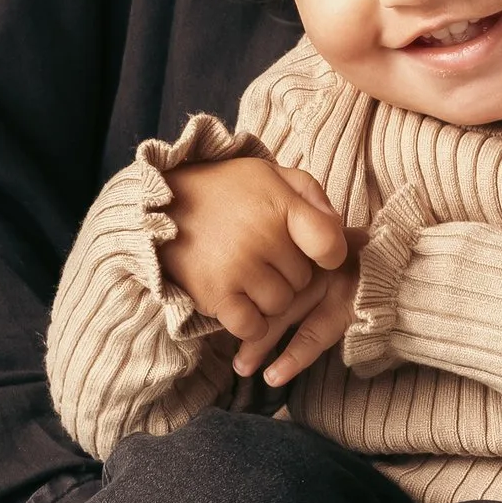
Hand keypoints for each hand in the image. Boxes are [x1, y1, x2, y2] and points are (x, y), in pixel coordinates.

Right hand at [162, 155, 354, 385]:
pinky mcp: (215, 295)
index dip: (328, 252)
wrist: (161, 202)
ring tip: (249, 275)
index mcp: (281, 207)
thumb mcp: (271, 176)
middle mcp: (262, 239)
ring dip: (269, 297)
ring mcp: (238, 270)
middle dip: (290, 272)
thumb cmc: (226, 190)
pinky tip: (241, 301)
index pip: (330, 244)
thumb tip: (340, 232)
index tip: (313, 250)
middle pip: (304, 280)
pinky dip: (250, 321)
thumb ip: (312, 197)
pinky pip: (252, 326)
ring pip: (280, 305)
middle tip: (265, 256)